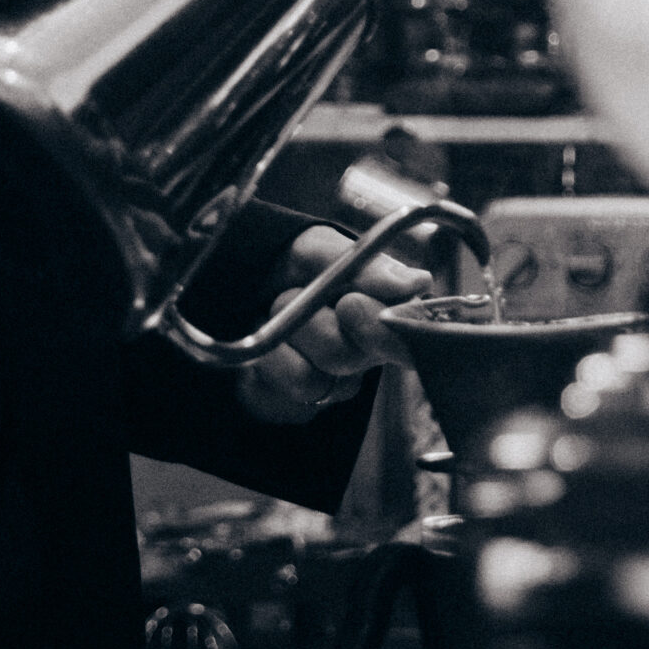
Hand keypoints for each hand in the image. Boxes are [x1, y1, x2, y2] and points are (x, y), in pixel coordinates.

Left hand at [235, 224, 432, 425]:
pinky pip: (300, 383)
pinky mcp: (307, 401)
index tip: (350, 302)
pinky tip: (271, 343)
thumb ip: (367, 263)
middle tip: (323, 303)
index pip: (410, 327)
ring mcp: (338, 379)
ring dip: (296, 331)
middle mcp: (366, 348)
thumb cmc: (283, 266)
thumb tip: (418, 282)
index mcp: (380, 308)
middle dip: (332, 322)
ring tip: (281, 309)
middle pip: (368, 350)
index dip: (385, 323)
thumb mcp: (317, 247)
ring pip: (330, 367)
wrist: (229, 287)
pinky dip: (276, 356)